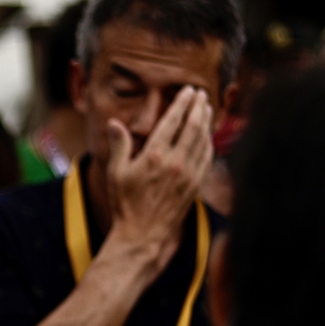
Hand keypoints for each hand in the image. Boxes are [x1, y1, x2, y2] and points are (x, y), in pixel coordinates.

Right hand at [103, 86, 213, 280]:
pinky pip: (207, 158)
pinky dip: (209, 142)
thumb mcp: (116, 173)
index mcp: (153, 156)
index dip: (181, 103)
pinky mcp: (196, 185)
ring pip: (203, 140)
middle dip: (199, 107)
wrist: (142, 234)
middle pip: (193, 126)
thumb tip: (114, 122)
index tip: (187, 91)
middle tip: (201, 94)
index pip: (172, 121)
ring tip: (207, 109)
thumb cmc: (125, 204)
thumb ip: (119, 145)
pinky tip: (208, 136)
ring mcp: (188, 174)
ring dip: (207, 122)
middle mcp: (174, 163)